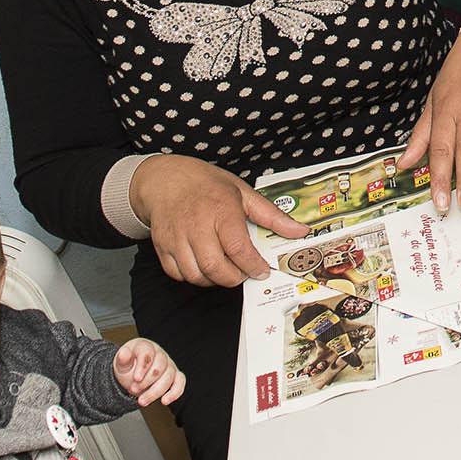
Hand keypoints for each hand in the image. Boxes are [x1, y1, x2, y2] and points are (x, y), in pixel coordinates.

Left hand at [113, 335, 185, 406]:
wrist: (132, 375)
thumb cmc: (128, 367)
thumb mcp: (121, 364)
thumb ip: (122, 359)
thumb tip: (124, 354)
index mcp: (146, 346)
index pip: (148, 353)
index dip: (143, 367)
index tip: (136, 379)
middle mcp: (160, 353)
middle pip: (160, 367)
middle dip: (146, 381)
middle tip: (133, 390)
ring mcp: (169, 364)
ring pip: (169, 377)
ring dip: (155, 391)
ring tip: (142, 401)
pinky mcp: (175, 375)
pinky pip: (180, 382)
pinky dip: (175, 392)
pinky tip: (165, 401)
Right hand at [129, 153, 302, 286]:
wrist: (165, 179)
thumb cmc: (205, 184)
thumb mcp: (242, 192)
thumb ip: (272, 215)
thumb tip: (299, 230)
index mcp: (220, 209)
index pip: (238, 248)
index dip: (253, 265)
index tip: (262, 270)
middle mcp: (196, 225)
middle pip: (216, 268)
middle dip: (235, 278)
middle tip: (244, 272)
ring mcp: (176, 237)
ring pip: (196, 275)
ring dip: (215, 280)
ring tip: (226, 269)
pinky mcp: (162, 247)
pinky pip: (178, 274)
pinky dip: (194, 277)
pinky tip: (205, 266)